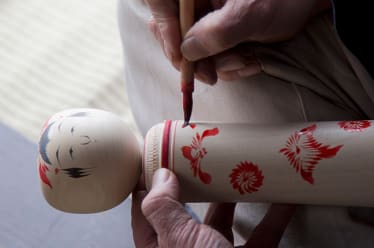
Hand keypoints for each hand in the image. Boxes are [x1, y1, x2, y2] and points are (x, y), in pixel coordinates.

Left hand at [131, 168, 295, 246]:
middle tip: (202, 159)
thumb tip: (158, 176)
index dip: (148, 184)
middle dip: (196, 185)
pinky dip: (274, 217)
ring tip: (242, 171)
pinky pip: (261, 235)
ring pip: (224, 221)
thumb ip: (163, 209)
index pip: (145, 211)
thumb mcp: (179, 242)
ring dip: (237, 197)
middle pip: (187, 211)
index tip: (157, 158)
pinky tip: (284, 199)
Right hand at [146, 0, 330, 82]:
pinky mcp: (218, 34)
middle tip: (213, 75)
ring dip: (218, 65)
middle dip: (196, 59)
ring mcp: (207, 19)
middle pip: (175, 34)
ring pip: (194, 51)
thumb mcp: (249, 14)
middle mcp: (197, 3)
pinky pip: (211, 56)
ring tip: (245, 63)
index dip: (166, 32)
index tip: (181, 59)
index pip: (162, 6)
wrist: (308, 4)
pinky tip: (249, 62)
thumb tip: (186, 52)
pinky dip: (229, 66)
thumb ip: (216, 32)